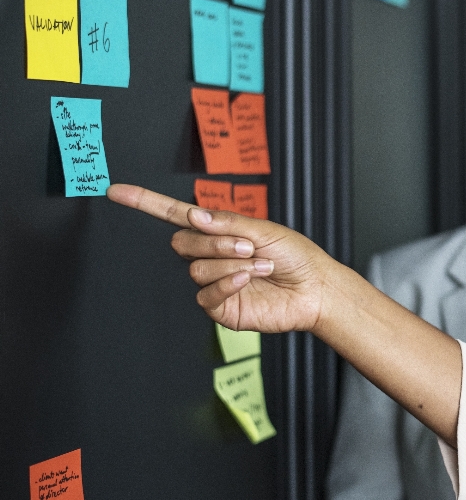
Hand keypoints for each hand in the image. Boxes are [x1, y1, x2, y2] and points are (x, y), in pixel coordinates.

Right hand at [107, 184, 331, 333]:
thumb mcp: (264, 229)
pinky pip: (206, 295)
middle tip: (247, 245)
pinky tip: (249, 279)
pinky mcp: (221, 308)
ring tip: (260, 264)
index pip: (176, 216)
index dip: (146, 203)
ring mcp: (213, 283)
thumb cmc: (295, 256)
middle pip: (182, 243)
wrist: (314, 288)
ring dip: (230, 263)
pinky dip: (228, 283)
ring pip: (196, 269)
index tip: (116, 191)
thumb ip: (227, 223)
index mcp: (219, 232)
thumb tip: (193, 216)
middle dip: (213, 242)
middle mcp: (211, 257)